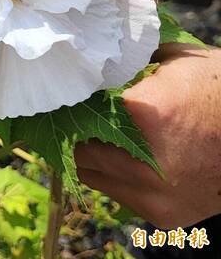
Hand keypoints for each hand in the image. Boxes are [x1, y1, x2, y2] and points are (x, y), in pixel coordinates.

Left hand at [76, 44, 220, 228]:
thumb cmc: (218, 89)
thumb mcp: (172, 60)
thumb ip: (128, 61)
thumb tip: (88, 53)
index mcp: (142, 116)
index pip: (78, 113)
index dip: (70, 104)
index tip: (64, 97)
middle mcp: (144, 164)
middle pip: (78, 150)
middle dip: (77, 134)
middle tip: (77, 119)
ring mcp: (155, 195)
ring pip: (93, 177)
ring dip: (93, 159)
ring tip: (101, 138)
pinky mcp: (164, 215)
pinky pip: (119, 195)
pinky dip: (117, 177)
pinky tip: (126, 158)